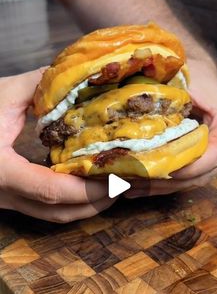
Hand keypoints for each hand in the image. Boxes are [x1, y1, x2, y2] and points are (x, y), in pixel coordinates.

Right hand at [0, 69, 112, 221]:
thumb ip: (37, 85)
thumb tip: (72, 76)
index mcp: (1, 171)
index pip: (52, 190)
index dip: (88, 188)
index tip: (118, 179)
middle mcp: (4, 194)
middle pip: (59, 213)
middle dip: (97, 203)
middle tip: (127, 186)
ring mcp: (6, 201)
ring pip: (54, 217)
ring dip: (87, 207)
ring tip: (114, 188)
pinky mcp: (10, 199)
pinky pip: (46, 209)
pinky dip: (71, 202)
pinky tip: (87, 185)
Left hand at [125, 58, 216, 197]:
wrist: (196, 72)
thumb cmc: (192, 73)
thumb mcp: (186, 80)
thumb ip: (175, 96)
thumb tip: (145, 110)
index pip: (212, 156)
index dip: (190, 167)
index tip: (165, 170)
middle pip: (199, 175)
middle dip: (167, 183)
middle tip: (138, 183)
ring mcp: (209, 155)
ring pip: (187, 181)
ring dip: (158, 188)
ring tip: (129, 189)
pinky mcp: (195, 159)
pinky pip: (179, 178)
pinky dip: (157, 185)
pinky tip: (134, 189)